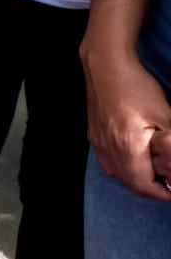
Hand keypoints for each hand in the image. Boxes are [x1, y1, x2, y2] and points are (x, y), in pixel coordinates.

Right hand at [83, 47, 170, 200]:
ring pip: (117, 174)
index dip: (161, 194)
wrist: (105, 65)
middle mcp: (109, 149)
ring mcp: (99, 142)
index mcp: (127, 147)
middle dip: (150, 188)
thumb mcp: (165, 114)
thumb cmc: (136, 87)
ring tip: (153, 171)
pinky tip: (134, 156)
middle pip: (129, 183)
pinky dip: (124, 167)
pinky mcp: (95, 134)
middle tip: (167, 183)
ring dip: (136, 178)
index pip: (143, 185)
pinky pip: (109, 161)